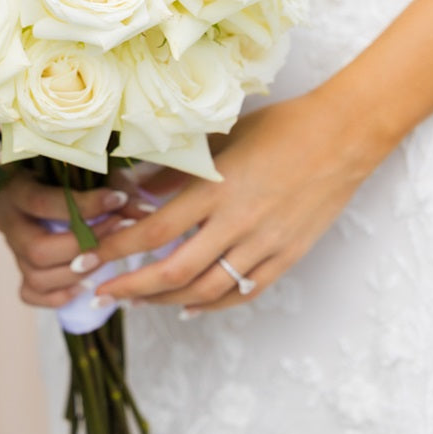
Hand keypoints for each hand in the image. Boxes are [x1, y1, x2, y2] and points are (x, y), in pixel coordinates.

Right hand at [0, 171, 153, 309]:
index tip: (118, 201)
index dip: (84, 206)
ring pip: (36, 276)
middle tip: (116, 237)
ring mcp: (11, 250)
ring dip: (77, 272)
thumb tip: (147, 212)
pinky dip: (60, 294)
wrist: (57, 186)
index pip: (43, 203)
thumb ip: (119, 191)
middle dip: (81, 247)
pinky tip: (86, 282)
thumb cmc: (78, 175)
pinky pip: (32, 294)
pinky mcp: (19, 272)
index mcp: (15, 188)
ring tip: (107, 259)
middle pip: (37, 249)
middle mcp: (6, 220)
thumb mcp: (96, 174)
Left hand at [83, 88, 387, 315]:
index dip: (115, 250)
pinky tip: (190, 307)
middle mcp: (237, 222)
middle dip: (130, 287)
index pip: (153, 231)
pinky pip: (242, 292)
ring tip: (140, 300)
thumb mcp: (225, 137)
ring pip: (205, 290)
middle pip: (172, 271)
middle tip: (103, 292)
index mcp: (217, 188)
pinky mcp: (287, 256)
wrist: (344, 135)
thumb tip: (138, 189)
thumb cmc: (283, 126)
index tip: (88, 259)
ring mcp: (264, 244)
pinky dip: (211, 305)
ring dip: (165, 301)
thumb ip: (183, 170)